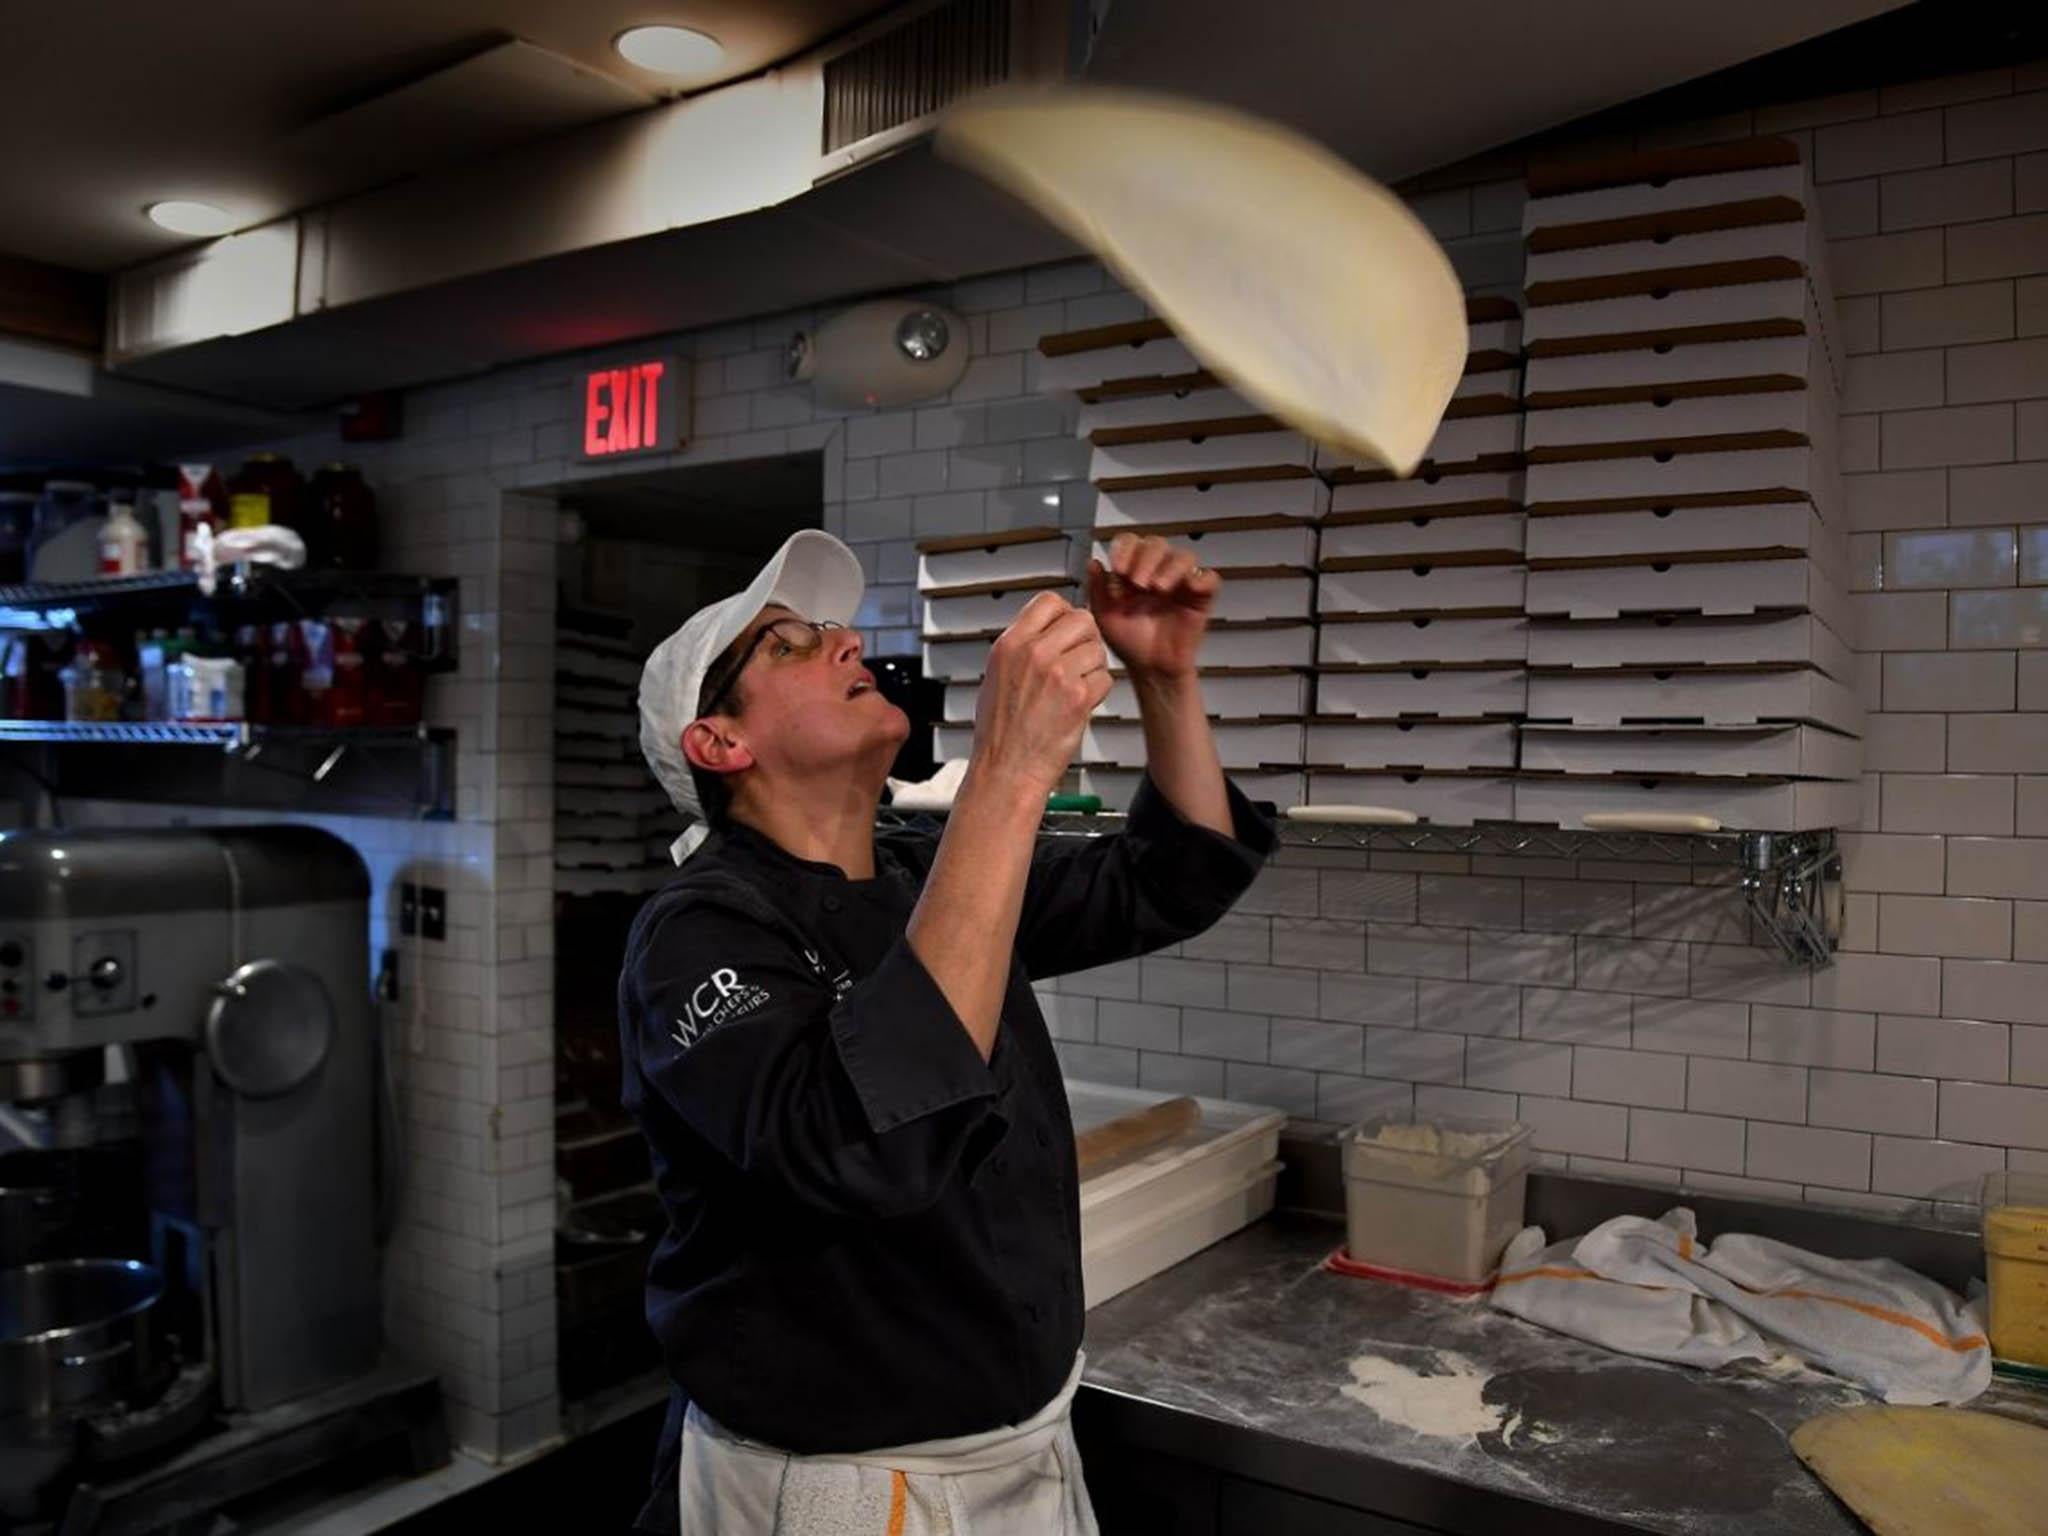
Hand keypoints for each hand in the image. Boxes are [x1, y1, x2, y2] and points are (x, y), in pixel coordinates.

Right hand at [971, 591, 1111, 796]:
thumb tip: (1047, 630)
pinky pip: (1106, 678)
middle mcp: (1033, 654)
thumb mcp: (997, 676)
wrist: (1006, 770)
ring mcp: (1057, 674)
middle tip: (1078, 660)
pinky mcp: (1078, 697)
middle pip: (1082, 619)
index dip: (1064, 614)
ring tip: (1076, 687)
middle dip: (1086, 640)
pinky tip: (1080, 705)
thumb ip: (1022, 648)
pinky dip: (1098, 693)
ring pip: (1098, 650)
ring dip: (1094, 668)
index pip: (1049, 601)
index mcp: (1010, 644)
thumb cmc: (1001, 733)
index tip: (1065, 629)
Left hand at [1087, 533, 1219, 681]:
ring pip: (1183, 556)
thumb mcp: (1105, 616)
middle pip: (1157, 544)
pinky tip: (1189, 587)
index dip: (1125, 549)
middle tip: (1138, 583)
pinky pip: (1210, 578)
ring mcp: (1181, 583)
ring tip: (1158, 588)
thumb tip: (1093, 562)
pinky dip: (1202, 578)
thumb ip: (1097, 588)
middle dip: (1145, 559)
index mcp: (1134, 571)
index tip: (1118, 567)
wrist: (1151, 669)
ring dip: (1169, 567)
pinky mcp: (1201, 598)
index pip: (1132, 543)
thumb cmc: (1130, 644)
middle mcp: (1158, 572)